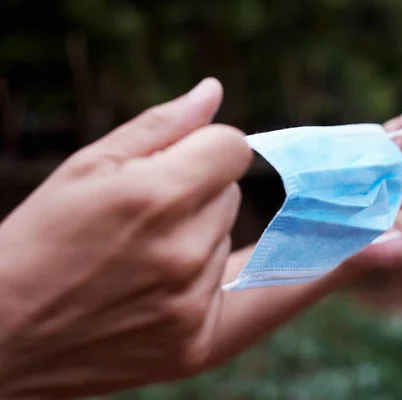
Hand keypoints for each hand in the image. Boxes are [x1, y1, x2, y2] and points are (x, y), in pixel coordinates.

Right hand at [0, 78, 251, 397]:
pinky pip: (261, 295)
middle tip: (147, 219)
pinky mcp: (199, 345)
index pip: (234, 148)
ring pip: (230, 240)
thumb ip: (159, 126)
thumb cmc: (38, 240)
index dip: (211, 150)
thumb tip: (214, 91)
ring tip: (144, 258)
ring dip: (203, 239)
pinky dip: (254, 278)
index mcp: (155, 197)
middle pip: (233, 195)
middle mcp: (183, 253)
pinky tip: (305, 266)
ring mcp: (194, 304)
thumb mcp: (85, 168)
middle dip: (201, 195)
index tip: (189, 159)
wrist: (4, 332)